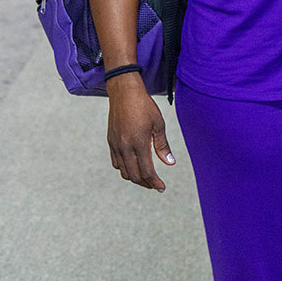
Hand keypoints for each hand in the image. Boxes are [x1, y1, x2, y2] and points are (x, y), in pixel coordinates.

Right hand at [106, 74, 175, 190]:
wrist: (124, 92)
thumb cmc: (144, 106)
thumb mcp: (158, 124)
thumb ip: (163, 146)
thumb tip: (170, 163)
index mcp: (138, 143)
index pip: (146, 172)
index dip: (155, 183)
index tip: (162, 188)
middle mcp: (125, 147)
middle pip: (134, 176)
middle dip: (146, 184)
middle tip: (156, 185)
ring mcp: (116, 145)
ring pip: (123, 172)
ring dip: (135, 178)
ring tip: (146, 177)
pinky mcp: (111, 141)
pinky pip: (116, 162)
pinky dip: (125, 169)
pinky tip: (134, 166)